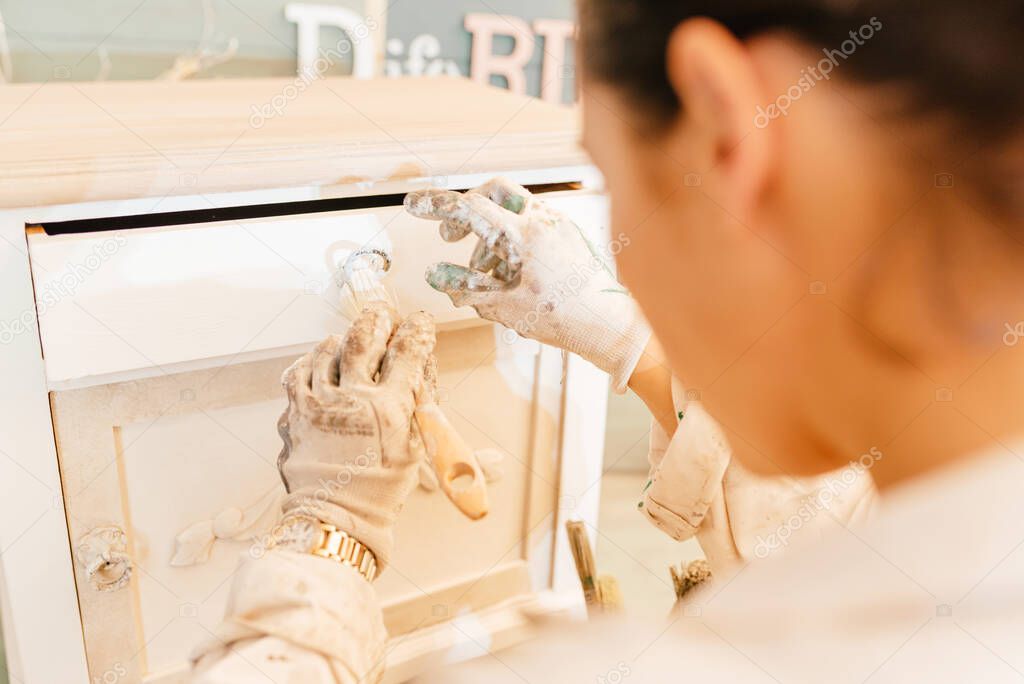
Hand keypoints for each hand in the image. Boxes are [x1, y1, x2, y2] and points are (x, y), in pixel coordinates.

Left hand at [276, 304, 435, 569]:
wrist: (335, 516)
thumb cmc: (380, 488)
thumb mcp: (413, 448)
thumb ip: (417, 407)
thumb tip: (419, 371)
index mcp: (388, 409)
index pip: (407, 355)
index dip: (417, 333)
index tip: (421, 322)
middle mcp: (352, 399)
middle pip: (363, 342)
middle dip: (377, 320)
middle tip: (384, 312)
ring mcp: (319, 404)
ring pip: (328, 352)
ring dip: (344, 337)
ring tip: (352, 333)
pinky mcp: (295, 412)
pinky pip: (299, 373)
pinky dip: (312, 360)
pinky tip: (319, 358)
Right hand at [404, 178, 649, 391]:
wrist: (611, 326)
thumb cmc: (565, 318)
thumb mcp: (505, 307)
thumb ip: (466, 288)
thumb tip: (436, 275)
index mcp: (525, 234)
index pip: (472, 207)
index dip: (438, 206)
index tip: (414, 204)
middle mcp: (544, 220)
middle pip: (495, 191)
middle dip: (468, 209)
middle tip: (451, 236)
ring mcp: (560, 225)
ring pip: (513, 209)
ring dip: (490, 233)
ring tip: (485, 274)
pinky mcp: (569, 236)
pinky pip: (532, 224)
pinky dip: (512, 240)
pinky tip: (510, 275)